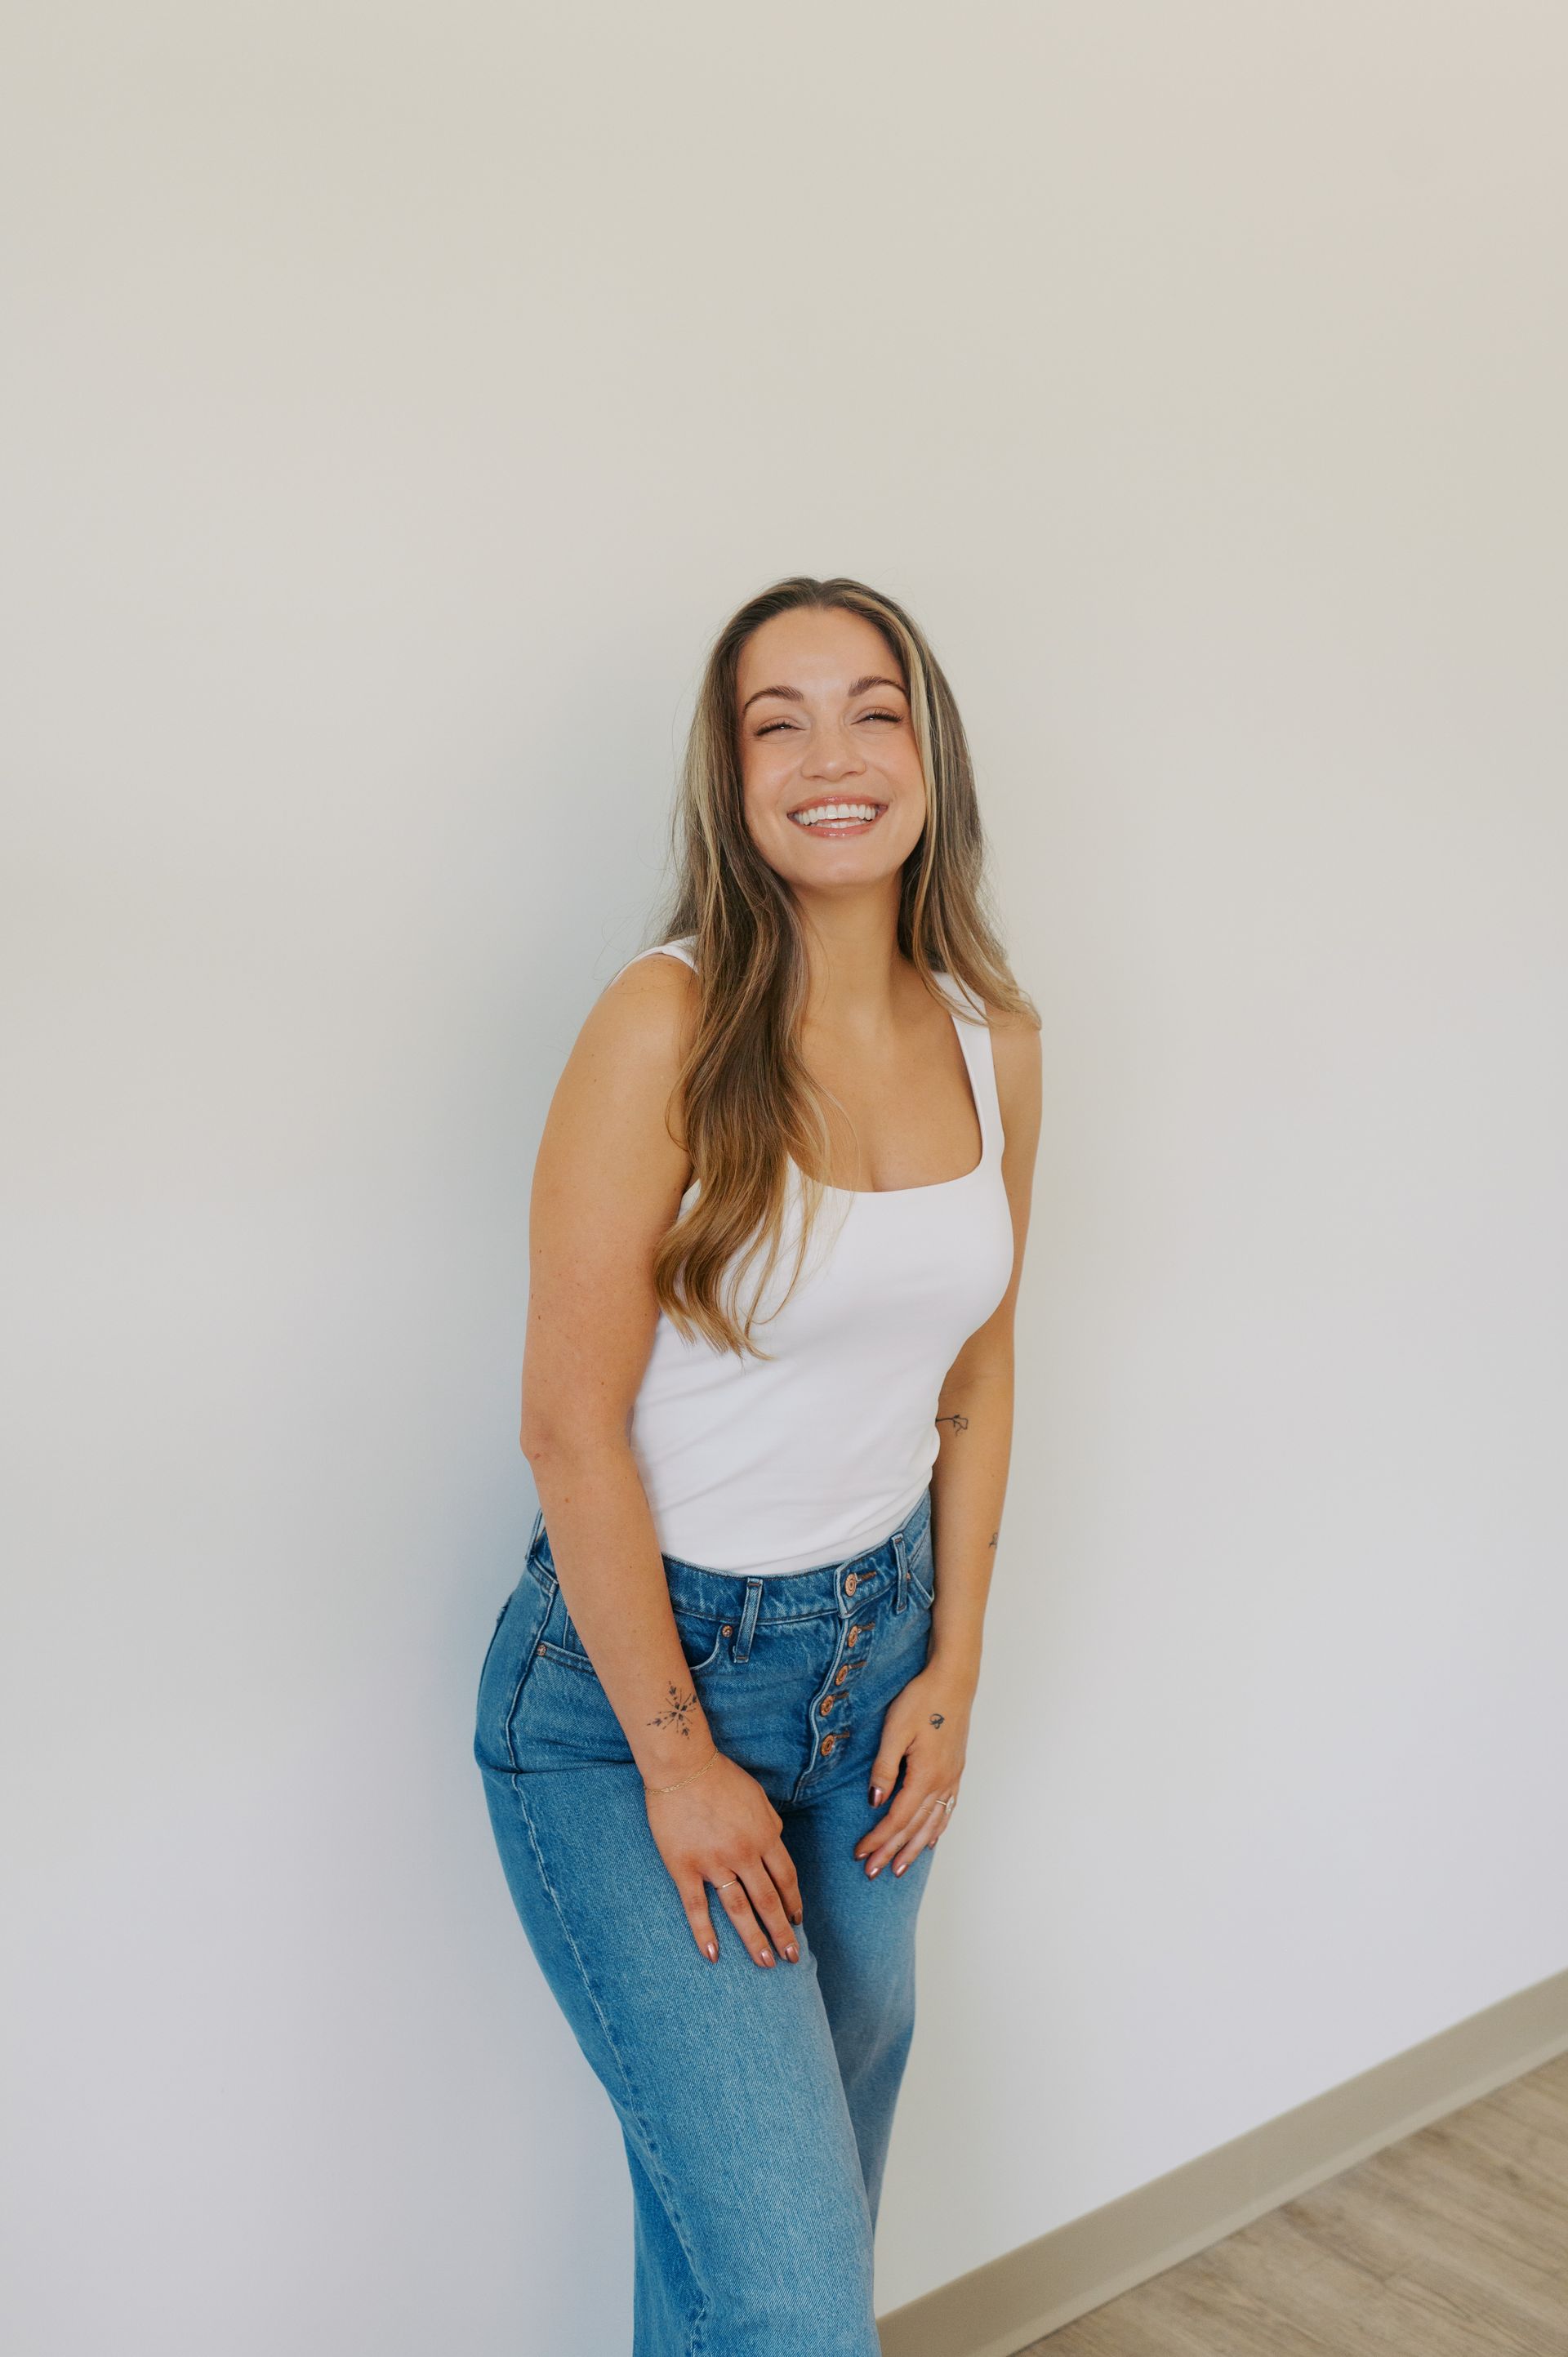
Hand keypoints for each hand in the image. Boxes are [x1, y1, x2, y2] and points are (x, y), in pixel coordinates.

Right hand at [645, 1751, 804, 1967]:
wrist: (683, 1766)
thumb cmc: (721, 1776)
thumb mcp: (758, 1797)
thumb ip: (770, 1825)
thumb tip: (776, 1844)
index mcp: (765, 1835)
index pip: (786, 1878)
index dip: (793, 1902)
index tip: (798, 1921)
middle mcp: (744, 1854)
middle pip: (769, 1901)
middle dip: (782, 1932)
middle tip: (792, 1958)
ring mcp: (715, 1863)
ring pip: (740, 1910)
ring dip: (754, 1939)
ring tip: (765, 1963)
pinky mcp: (685, 1867)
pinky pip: (697, 1906)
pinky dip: (705, 1932)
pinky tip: (713, 1955)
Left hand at [854, 1663, 973, 1877]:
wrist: (953, 1680)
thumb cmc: (922, 1699)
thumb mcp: (895, 1730)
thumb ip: (885, 1767)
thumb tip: (875, 1801)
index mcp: (926, 1775)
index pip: (897, 1818)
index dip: (878, 1839)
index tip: (860, 1854)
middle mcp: (942, 1783)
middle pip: (914, 1828)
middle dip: (892, 1852)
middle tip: (873, 1874)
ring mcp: (952, 1778)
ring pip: (933, 1824)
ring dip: (915, 1849)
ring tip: (899, 1868)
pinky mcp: (956, 1770)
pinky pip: (947, 1810)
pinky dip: (937, 1830)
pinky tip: (931, 1840)